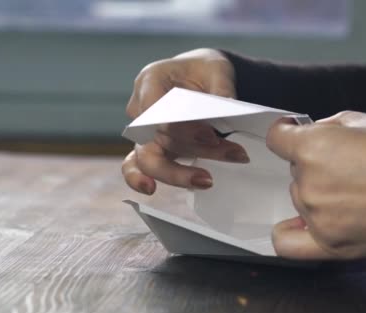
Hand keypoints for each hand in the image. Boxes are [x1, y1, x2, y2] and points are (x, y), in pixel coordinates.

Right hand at [122, 48, 248, 194]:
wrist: (201, 78)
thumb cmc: (205, 72)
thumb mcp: (218, 69)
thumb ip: (221, 88)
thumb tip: (228, 107)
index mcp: (151, 80)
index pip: (157, 109)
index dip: (182, 127)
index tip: (211, 135)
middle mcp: (140, 107)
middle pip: (160, 137)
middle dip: (195, 149)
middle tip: (230, 152)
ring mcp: (142, 130)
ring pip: (150, 157)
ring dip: (180, 172)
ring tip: (207, 180)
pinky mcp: (148, 148)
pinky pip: (134, 166)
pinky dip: (138, 179)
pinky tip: (150, 189)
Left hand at [266, 111, 365, 259]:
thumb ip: (329, 126)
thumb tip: (310, 132)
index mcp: (314, 147)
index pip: (277, 138)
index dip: (287, 132)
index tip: (296, 133)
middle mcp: (309, 184)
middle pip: (295, 170)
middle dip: (315, 164)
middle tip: (351, 167)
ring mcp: (317, 217)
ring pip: (300, 198)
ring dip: (317, 192)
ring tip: (357, 192)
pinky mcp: (330, 244)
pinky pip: (288, 242)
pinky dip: (291, 232)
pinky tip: (304, 224)